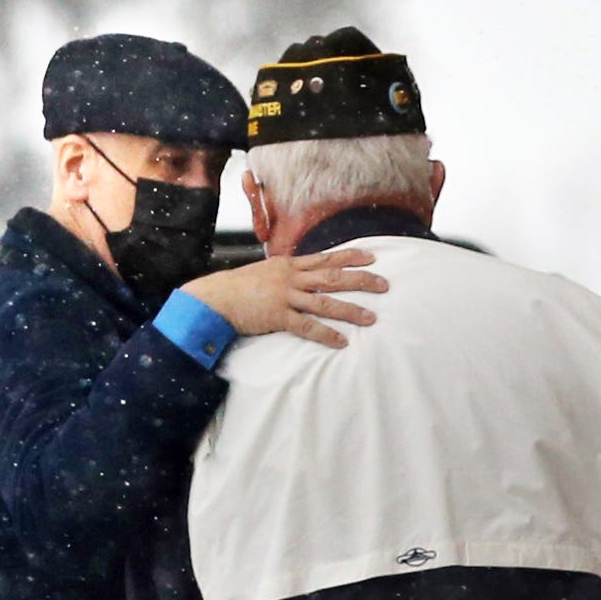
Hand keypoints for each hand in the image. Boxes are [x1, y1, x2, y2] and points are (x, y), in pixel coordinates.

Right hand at [184, 249, 385, 348]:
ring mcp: (285, 296)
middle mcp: (291, 277)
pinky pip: (307, 326)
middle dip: (362, 280)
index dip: (351, 257)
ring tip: (371, 318)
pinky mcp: (278, 316)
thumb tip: (303, 276)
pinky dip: (326, 334)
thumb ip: (286, 274)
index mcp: (290, 265)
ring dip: (350, 310)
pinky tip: (341, 342)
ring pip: (325, 301)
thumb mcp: (265, 273)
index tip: (372, 257)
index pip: (327, 258)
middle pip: (334, 276)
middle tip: (384, 285)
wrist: (215, 297)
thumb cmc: (239, 288)